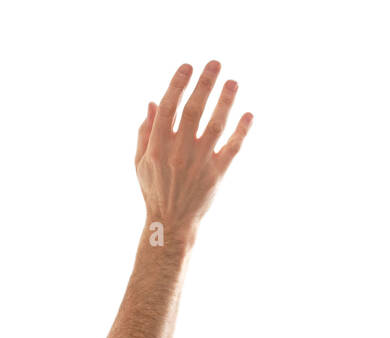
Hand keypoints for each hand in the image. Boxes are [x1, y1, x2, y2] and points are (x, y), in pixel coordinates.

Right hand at [135, 61, 251, 238]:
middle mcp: (178, 153)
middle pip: (193, 111)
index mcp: (157, 148)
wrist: (171, 222)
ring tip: (233, 82)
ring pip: (216, 125)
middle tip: (215, 63)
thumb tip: (152, 103)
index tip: (187, 66)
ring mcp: (199, 163)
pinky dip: (242, 130)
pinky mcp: (217, 174)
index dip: (178, 84)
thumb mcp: (141, 162)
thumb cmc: (155, 189)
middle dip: (204, 84)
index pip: (167, 108)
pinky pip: (233, 147)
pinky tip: (248, 114)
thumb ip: (145, 132)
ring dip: (226, 101)